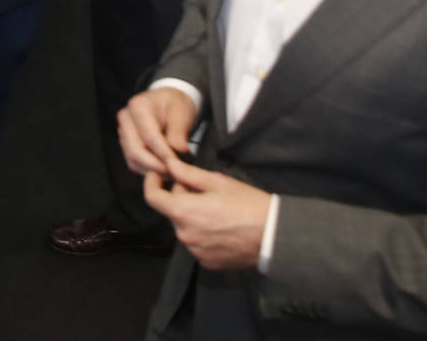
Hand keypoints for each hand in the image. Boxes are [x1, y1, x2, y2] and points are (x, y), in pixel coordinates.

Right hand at [118, 86, 197, 176]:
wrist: (167, 102)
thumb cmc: (174, 105)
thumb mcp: (181, 113)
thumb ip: (179, 131)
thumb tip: (180, 150)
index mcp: (138, 106)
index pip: (149, 137)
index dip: (164, 154)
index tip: (178, 164)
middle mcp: (126, 118)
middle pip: (135, 150)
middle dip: (156, 166)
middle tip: (174, 172)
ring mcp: (123, 131)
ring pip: (133, 159)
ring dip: (152, 170)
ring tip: (171, 172)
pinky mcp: (125, 143)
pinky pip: (133, 163)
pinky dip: (148, 170)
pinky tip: (162, 169)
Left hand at [144, 158, 268, 270]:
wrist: (275, 235)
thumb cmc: (247, 204)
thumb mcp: (217, 182)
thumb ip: (187, 173)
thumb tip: (168, 164)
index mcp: (183, 212)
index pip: (152, 198)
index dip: (151, 183)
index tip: (157, 174)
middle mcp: (184, 235)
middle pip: (172, 211)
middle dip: (181, 198)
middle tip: (203, 191)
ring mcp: (196, 251)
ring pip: (185, 228)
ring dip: (192, 217)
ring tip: (217, 210)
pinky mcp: (208, 263)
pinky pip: (197, 244)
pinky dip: (202, 234)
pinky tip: (222, 227)